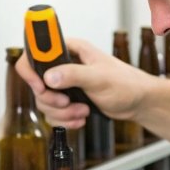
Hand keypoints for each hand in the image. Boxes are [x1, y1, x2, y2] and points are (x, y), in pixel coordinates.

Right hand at [16, 38, 155, 126]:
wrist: (138, 102)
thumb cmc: (126, 83)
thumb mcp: (100, 77)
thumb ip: (74, 74)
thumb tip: (50, 77)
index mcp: (70, 50)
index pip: (35, 52)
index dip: (32, 70)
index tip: (41, 87)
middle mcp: (64, 64)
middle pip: (36, 83)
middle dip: (51, 99)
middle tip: (67, 103)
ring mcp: (64, 83)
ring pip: (44, 101)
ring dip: (61, 113)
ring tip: (81, 111)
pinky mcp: (67, 99)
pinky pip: (53, 113)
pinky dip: (65, 120)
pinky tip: (81, 118)